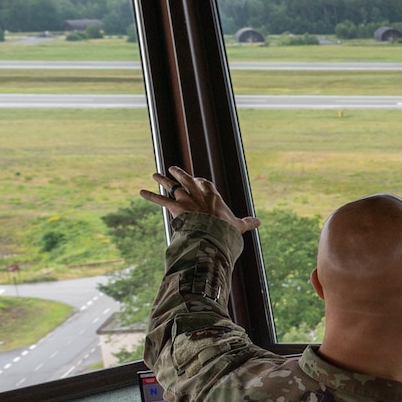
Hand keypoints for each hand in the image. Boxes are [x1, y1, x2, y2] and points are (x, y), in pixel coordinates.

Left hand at [139, 165, 257, 232]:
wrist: (214, 232)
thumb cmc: (226, 228)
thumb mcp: (238, 225)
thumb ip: (247, 222)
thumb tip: (259, 222)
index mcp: (212, 196)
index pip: (204, 184)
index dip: (200, 181)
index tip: (197, 179)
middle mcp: (198, 193)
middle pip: (186, 180)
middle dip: (179, 174)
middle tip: (172, 169)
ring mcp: (186, 199)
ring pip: (172, 186)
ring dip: (162, 180)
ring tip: (155, 175)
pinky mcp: (176, 207)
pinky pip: (161, 200)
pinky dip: (150, 196)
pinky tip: (141, 192)